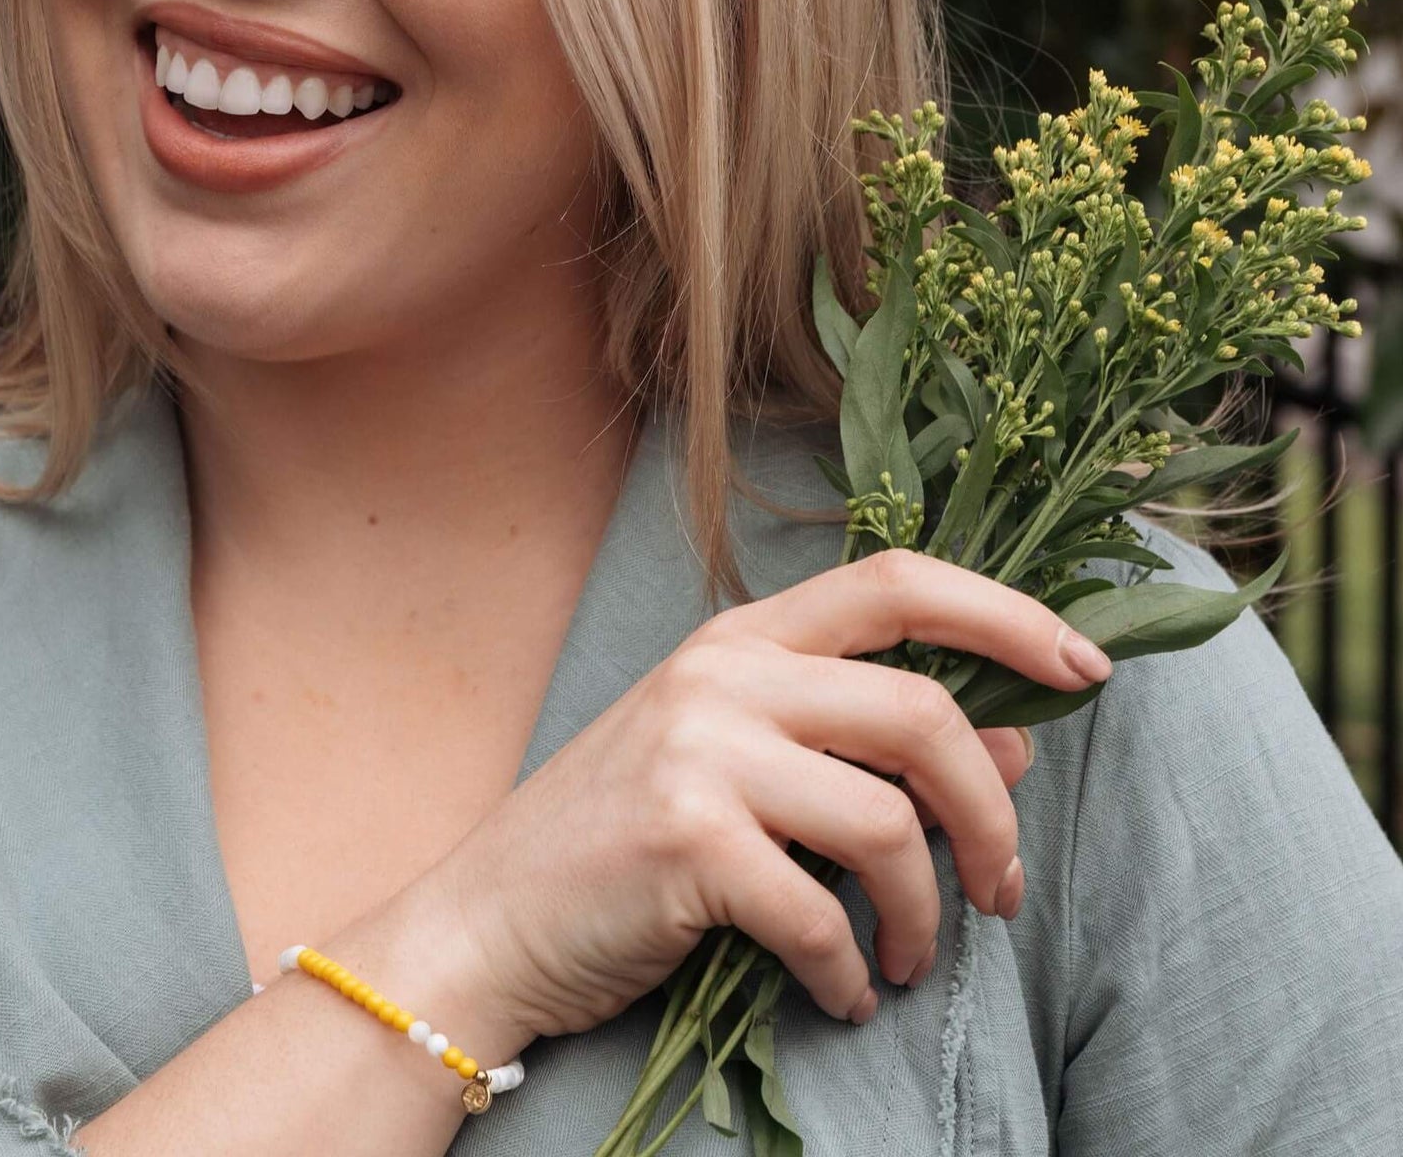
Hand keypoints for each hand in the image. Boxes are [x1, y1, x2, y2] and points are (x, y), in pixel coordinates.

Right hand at [424, 546, 1104, 1044]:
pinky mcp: (683, 840)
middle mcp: (722, 674)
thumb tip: (1011, 747)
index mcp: (742, 638)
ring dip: (925, 912)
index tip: (1086, 667)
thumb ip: (866, 745)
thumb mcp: (745, 769)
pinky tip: (839, 993)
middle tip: (1000, 891)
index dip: (1006, 614)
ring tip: (906, 957)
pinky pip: (822, 913)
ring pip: (888, 820)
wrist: (488, 917)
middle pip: (922, 712)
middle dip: (991, 817)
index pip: (898, 582)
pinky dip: (850, 971)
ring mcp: (698, 751)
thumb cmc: (624, 841)